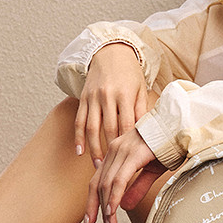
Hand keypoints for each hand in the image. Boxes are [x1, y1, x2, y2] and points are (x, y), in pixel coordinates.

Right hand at [75, 43, 148, 164]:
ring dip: (94, 149)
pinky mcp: (83, 98)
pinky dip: (78, 137)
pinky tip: (80, 152)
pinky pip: (79, 120)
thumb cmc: (130, 73)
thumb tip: (144, 135)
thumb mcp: (141, 89)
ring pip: (92, 127)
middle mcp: (108, 96)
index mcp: (125, 94)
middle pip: (108, 129)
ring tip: (98, 166)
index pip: (126, 124)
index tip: (130, 161)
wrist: (111, 52)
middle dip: (110, 151)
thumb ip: (141, 111)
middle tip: (113, 171)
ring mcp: (93, 97)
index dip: (127, 144)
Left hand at [85, 127, 165, 222]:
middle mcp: (115, 149)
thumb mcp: (151, 170)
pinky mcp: (133, 154)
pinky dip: (113, 197)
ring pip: (107, 185)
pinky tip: (111, 211)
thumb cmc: (169, 146)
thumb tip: (124, 207)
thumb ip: (137, 187)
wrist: (183, 126)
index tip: (90, 220)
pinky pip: (119, 180)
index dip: (92, 201)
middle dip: (96, 208)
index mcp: (117, 152)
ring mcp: (122, 150)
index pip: (98, 180)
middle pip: (97, 183)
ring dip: (107, 208)